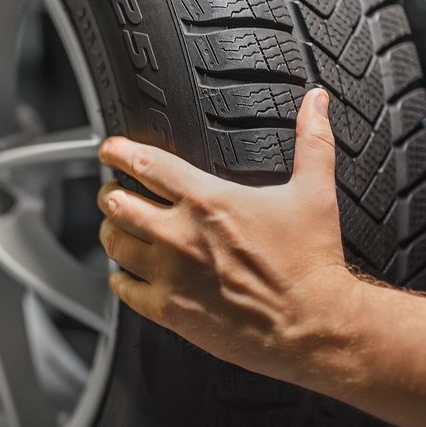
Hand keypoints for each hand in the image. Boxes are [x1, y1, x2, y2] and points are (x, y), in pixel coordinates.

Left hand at [97, 88, 362, 388]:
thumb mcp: (314, 192)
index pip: (146, 164)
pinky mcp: (169, 310)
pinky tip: (125, 274)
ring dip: (110, 231)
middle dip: (109, 192)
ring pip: (114, 244)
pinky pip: (123, 289)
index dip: (119, 152)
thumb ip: (312, 140)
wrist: (313, 325)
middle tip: (112, 191)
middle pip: (118, 203)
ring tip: (115, 227)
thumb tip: (316, 101)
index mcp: (208, 201)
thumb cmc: (311, 263)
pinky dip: (119, 278)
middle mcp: (181, 235)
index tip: (110, 149)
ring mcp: (171, 274)